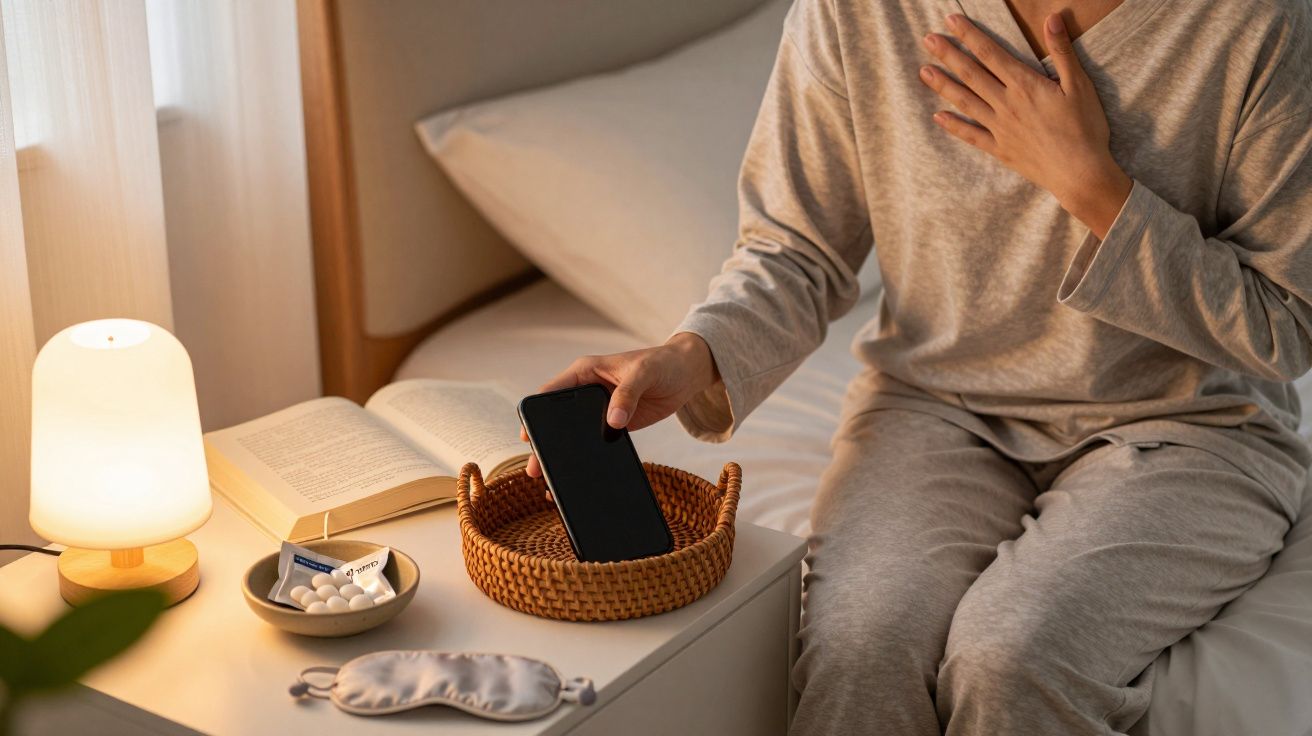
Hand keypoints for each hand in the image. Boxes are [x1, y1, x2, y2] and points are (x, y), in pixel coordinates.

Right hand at [520, 332, 719, 477]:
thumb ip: (627, 394)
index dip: (537, 413)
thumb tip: (613, 421)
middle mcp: (586, 391)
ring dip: (564, 453)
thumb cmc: (662, 363)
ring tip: (550, 479)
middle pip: (557, 419)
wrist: (686, 374)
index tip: (528, 435)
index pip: (552, 392)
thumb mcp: (644, 373)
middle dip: (545, 442)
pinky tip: (581, 472)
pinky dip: (588, 456)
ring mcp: (598, 410)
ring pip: (573, 434)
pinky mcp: (613, 425)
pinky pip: (595, 442)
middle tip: (535, 467)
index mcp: (585, 372)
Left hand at [919, 12, 1131, 238]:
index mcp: (1025, 85)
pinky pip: (971, 135)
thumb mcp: (1080, 85)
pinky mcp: (1000, 149)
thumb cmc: (1085, 128)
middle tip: (928, 39)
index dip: (970, 35)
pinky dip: (953, 125)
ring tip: (923, 71)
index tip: (951, 20)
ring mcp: (1000, 128)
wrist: (1081, 173)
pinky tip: (938, 116)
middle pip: (972, 74)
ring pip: (965, 101)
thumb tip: (1053, 18)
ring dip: (943, 85)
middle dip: (949, 54)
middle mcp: (1006, 104)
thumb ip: (1063, 51)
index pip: (991, 53)